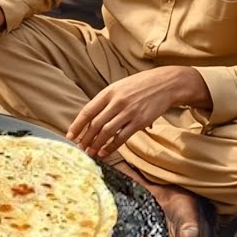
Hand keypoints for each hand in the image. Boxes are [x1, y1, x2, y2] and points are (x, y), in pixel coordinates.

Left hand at [67, 67, 189, 157]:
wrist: (166, 83)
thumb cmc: (141, 85)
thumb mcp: (120, 87)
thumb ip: (106, 100)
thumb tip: (92, 118)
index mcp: (109, 92)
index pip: (87, 111)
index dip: (77, 125)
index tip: (70, 136)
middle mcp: (117, 102)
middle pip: (95, 124)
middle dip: (85, 138)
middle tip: (80, 148)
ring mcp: (128, 112)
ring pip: (106, 132)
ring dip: (96, 144)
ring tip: (90, 152)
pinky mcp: (140, 121)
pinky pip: (122, 137)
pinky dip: (111, 147)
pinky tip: (105, 152)